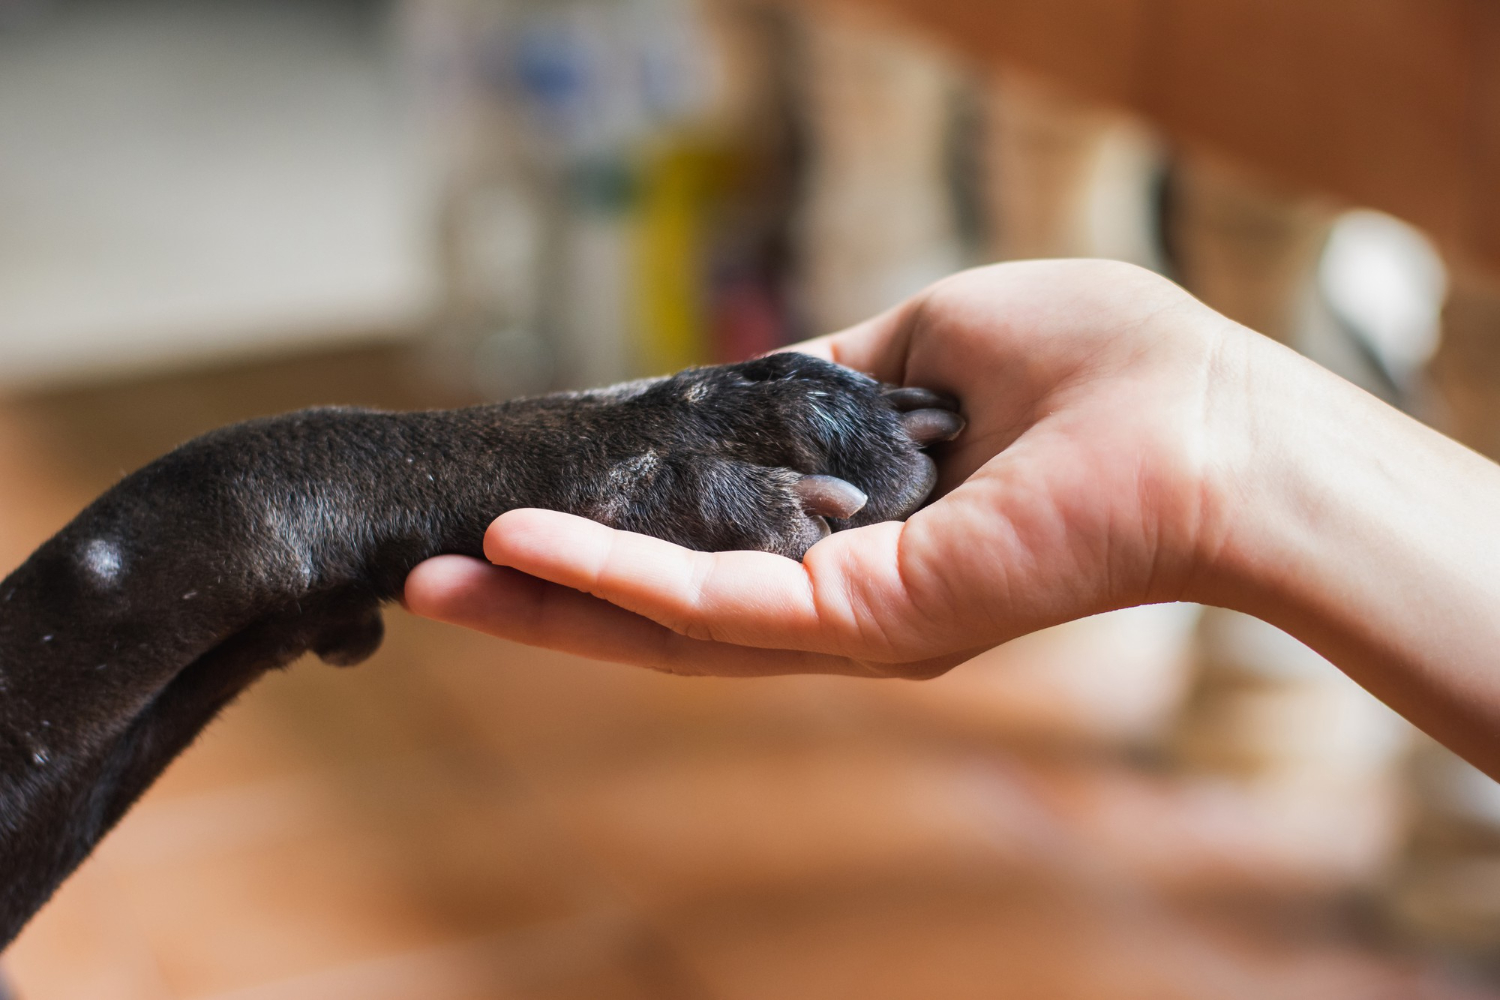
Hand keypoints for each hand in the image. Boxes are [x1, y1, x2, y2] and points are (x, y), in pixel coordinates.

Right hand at [404, 260, 1250, 677]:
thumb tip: (765, 376)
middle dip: (550, 598)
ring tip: (438, 582)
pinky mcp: (863, 622)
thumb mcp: (933, 345)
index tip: (531, 502)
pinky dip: (608, 579)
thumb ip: (834, 379)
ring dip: (547, 606)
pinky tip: (521, 551)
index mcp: (861, 541)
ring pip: (666, 629)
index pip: (711, 551)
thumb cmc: (1100, 372)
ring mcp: (848, 624)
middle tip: (437, 577)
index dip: (616, 536)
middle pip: (666, 615)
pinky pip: (708, 605)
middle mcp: (843, 604)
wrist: (1206, 423)